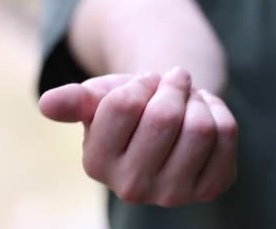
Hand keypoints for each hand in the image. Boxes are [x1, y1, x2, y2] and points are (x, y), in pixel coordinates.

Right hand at [38, 67, 237, 206]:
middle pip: (164, 117)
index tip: (144, 83)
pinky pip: (226, 133)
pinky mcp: (210, 187)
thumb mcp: (99, 97)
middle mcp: (132, 188)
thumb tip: (48, 104)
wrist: (169, 121)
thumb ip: (75, 100)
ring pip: (200, 127)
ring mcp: (174, 194)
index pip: (124, 105)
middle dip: (172, 86)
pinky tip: (205, 114)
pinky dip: (218, 110)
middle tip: (173, 84)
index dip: (140, 81)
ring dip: (196, 99)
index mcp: (96, 164)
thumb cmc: (130, 106)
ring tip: (188, 100)